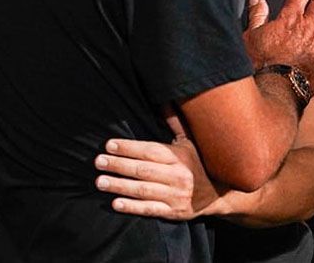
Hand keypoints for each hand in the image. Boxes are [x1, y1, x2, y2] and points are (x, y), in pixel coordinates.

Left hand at [94, 113, 219, 219]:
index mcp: (179, 156)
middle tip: (98, 162)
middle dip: (119, 165)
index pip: (150, 150)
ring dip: (119, 185)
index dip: (129, 147)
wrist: (215, 195)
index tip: (109, 145)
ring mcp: (175, 195)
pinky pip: (149, 209)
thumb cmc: (195, 165)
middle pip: (144, 169)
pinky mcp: (173, 212)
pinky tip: (115, 202)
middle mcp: (178, 175)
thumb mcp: (188, 143)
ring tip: (100, 181)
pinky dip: (132, 206)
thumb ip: (174, 124)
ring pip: (143, 189)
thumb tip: (164, 101)